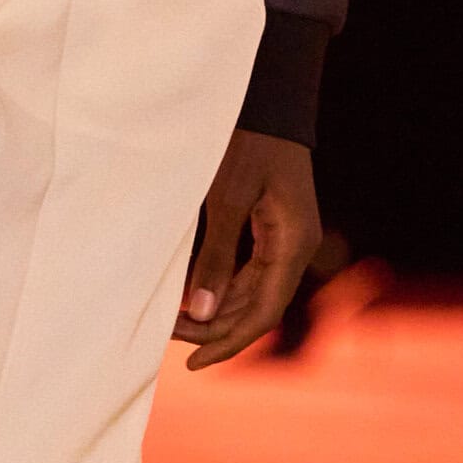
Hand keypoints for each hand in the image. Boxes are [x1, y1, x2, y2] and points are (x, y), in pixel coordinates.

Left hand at [174, 128, 321, 368]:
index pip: (263, 314)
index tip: (192, 365)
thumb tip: (199, 314)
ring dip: (215, 311)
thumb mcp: (226, 197)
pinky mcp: (272, 231)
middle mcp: (296, 248)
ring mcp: (286, 240)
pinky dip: (220, 289)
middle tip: (166, 334)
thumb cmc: (249, 139)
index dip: (227, 343)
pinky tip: (190, 297)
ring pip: (251, 294)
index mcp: (293, 243)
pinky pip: (248, 274)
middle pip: (256, 309)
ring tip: (172, 320)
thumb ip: (215, 258)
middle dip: (213, 328)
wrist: (269, 97)